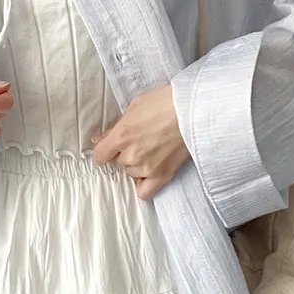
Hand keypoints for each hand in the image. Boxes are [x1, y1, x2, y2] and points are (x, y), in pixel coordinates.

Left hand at [91, 82, 187, 196]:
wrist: (192, 111)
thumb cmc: (166, 102)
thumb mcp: (135, 106)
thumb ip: (117, 125)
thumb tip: (102, 138)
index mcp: (121, 136)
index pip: (100, 155)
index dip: (104, 150)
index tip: (109, 147)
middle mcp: (130, 155)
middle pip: (118, 162)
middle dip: (125, 152)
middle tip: (140, 140)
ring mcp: (146, 168)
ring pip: (132, 172)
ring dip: (137, 164)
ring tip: (152, 150)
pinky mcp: (162, 175)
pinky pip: (145, 192)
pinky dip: (143, 185)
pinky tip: (147, 175)